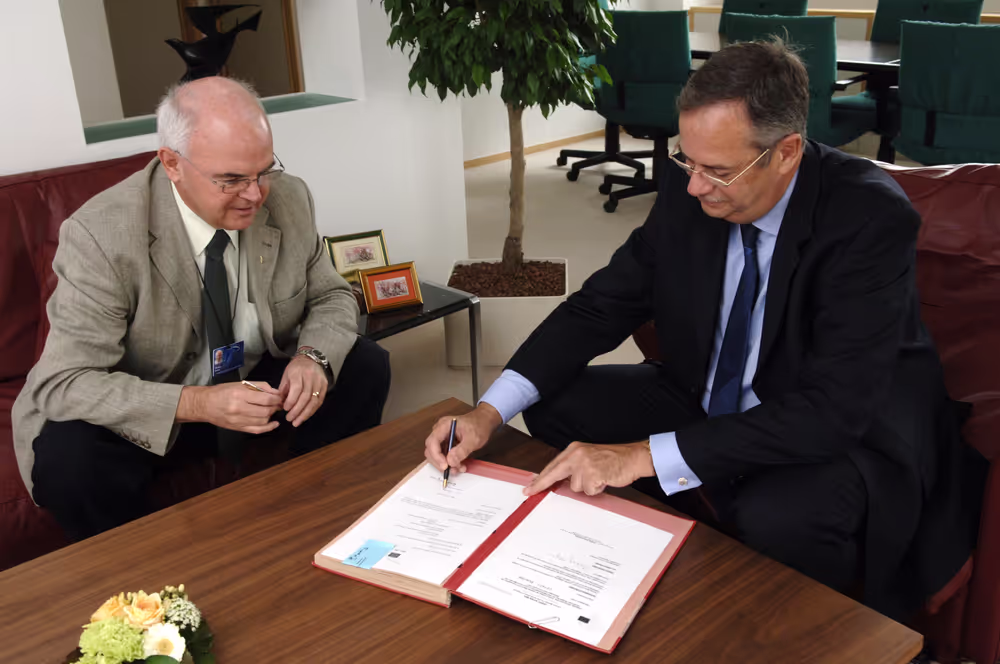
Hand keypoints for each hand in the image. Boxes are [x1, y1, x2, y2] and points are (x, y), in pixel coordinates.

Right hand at [178, 382, 282, 433]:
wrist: (204, 404)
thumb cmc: (222, 391)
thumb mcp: (240, 384)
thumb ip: (259, 386)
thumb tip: (276, 392)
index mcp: (240, 394)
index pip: (266, 399)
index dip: (277, 399)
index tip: (280, 397)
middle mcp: (239, 408)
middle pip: (266, 411)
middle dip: (276, 407)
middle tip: (278, 404)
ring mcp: (238, 420)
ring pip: (263, 421)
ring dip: (271, 415)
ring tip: (272, 410)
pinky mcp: (238, 428)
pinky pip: (256, 430)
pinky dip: (268, 428)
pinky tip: (274, 424)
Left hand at [280, 355, 328, 426]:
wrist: (309, 359)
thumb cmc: (295, 368)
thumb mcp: (286, 376)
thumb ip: (284, 390)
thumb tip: (280, 405)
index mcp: (298, 372)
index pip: (297, 388)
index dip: (291, 400)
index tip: (285, 409)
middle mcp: (310, 377)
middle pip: (306, 396)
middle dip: (297, 410)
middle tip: (290, 419)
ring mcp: (319, 381)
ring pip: (314, 400)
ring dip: (305, 413)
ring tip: (297, 422)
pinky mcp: (325, 386)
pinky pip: (320, 401)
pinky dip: (312, 410)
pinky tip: (306, 416)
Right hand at [424, 403, 502, 472]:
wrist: (485, 421)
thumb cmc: (479, 426)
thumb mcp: (473, 439)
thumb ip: (462, 450)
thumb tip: (450, 462)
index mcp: (444, 426)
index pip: (432, 442)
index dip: (436, 456)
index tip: (445, 466)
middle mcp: (440, 431)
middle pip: (431, 450)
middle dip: (440, 462)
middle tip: (452, 470)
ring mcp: (442, 437)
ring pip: (437, 454)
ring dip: (447, 464)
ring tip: (459, 468)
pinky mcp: (447, 443)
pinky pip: (444, 455)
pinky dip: (450, 462)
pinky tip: (460, 465)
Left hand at [524, 441, 655, 496]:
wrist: (633, 456)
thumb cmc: (613, 459)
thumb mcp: (589, 457)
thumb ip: (574, 466)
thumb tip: (559, 481)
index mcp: (574, 449)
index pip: (553, 465)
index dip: (541, 477)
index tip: (529, 486)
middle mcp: (577, 454)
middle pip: (554, 473)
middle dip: (542, 484)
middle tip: (529, 491)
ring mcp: (584, 464)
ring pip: (575, 487)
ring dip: (587, 487)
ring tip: (599, 477)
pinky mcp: (593, 474)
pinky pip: (589, 491)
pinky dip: (597, 489)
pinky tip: (605, 480)